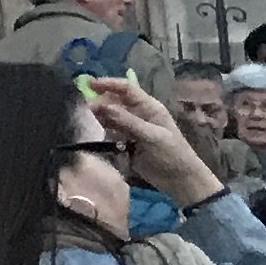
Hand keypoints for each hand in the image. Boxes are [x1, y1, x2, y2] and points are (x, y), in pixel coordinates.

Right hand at [85, 75, 218, 209]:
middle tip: (85, 109)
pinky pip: (110, 131)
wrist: (180, 180)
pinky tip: (95, 132)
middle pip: (115, 100)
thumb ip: (127, 121)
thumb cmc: (172, 154)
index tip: (88, 84)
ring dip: (99, 116)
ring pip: (110, 115)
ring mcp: (131, 128)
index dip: (108, 84)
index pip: (126, 88)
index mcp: (149, 107)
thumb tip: (100, 105)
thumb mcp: (152, 136)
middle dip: (100, 101)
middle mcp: (138, 114)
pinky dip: (102, 130)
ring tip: (86, 120)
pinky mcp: (126, 142)